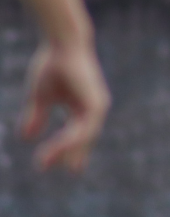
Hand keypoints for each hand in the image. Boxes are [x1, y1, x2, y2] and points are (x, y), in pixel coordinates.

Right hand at [21, 40, 109, 171]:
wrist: (62, 44)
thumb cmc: (52, 64)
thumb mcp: (41, 96)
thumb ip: (36, 116)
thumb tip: (25, 138)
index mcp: (82, 107)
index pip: (76, 134)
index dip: (67, 149)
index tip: (56, 165)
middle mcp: (93, 109)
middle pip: (83, 139)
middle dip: (71, 155)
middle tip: (71, 172)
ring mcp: (97, 107)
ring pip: (82, 137)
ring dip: (64, 151)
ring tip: (44, 163)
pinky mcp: (96, 104)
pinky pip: (84, 129)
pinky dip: (70, 140)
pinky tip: (58, 149)